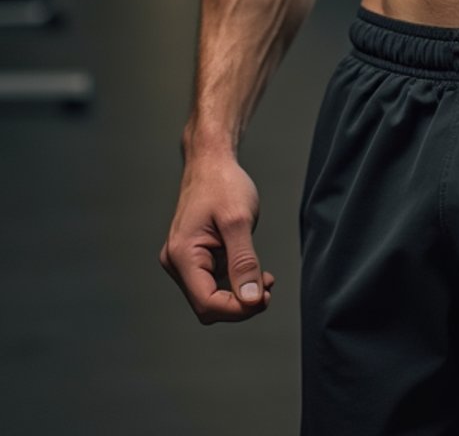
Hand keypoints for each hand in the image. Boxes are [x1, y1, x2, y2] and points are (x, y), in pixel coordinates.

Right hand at [160, 154, 274, 323]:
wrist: (212, 161)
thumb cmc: (222, 183)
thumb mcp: (239, 220)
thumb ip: (244, 261)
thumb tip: (251, 299)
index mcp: (182, 255)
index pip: (206, 303)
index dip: (237, 309)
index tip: (264, 299)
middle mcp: (177, 262)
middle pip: (207, 305)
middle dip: (239, 304)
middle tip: (268, 291)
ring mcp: (185, 261)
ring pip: (211, 296)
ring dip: (239, 294)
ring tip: (265, 278)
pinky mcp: (195, 258)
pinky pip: (214, 282)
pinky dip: (235, 282)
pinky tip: (254, 273)